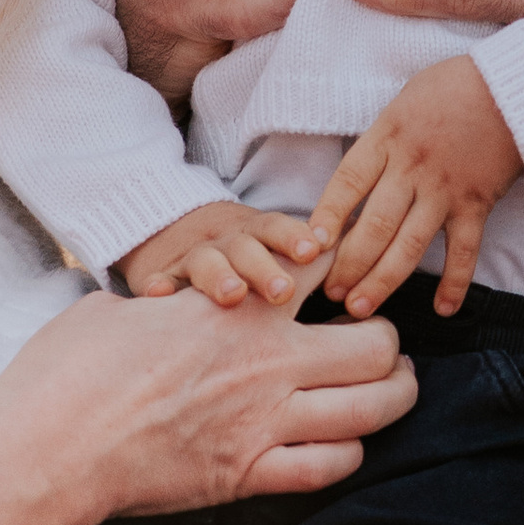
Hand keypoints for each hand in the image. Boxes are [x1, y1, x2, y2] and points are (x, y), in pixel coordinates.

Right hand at [0, 287, 414, 524]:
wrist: (48, 448)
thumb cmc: (66, 371)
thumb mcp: (116, 309)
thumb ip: (163, 304)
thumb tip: (162, 304)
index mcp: (233, 308)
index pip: (322, 265)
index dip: (342, 264)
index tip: (342, 273)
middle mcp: (265, 362)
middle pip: (376, 346)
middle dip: (389, 343)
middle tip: (382, 347)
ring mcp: (263, 423)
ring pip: (372, 409)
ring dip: (391, 399)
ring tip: (392, 392)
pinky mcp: (248, 477)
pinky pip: (330, 467)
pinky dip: (346, 454)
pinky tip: (340, 445)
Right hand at [119, 197, 329, 307]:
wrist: (172, 233)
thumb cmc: (240, 255)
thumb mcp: (271, 249)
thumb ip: (310, 257)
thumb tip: (366, 254)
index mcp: (258, 237)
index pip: (278, 229)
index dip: (294, 237)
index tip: (314, 250)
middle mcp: (228, 244)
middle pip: (246, 249)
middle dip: (265, 267)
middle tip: (283, 290)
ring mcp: (192, 260)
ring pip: (206, 263)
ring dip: (220, 276)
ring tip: (233, 294)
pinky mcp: (161, 277)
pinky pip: (157, 280)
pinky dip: (158, 285)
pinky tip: (158, 294)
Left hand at [306, 57, 522, 318]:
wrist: (512, 87)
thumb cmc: (452, 87)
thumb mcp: (402, 102)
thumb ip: (379, 142)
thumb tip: (356, 181)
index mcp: (386, 138)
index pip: (346, 184)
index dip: (325, 217)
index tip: (308, 246)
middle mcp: (411, 168)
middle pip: (373, 225)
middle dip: (348, 264)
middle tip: (329, 292)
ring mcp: (444, 189)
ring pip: (408, 245)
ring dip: (383, 281)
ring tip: (360, 308)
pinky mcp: (476, 204)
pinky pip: (464, 251)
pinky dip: (455, 282)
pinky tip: (444, 309)